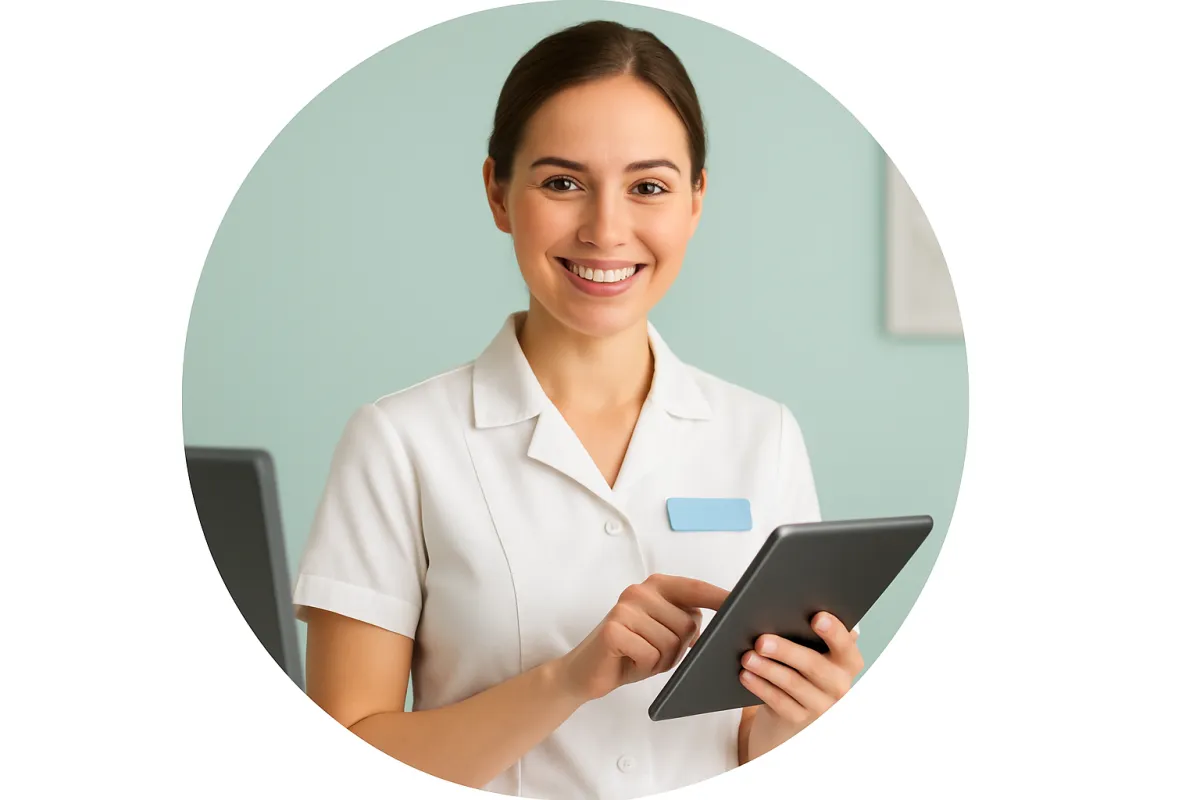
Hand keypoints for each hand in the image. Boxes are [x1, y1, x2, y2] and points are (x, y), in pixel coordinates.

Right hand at [553, 574, 728, 702]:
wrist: (586, 671)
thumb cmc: (631, 652)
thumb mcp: (664, 634)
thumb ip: (687, 622)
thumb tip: (723, 625)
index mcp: (655, 586)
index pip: (695, 588)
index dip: (720, 597)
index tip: (744, 603)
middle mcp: (640, 591)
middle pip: (688, 624)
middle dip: (678, 648)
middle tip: (654, 651)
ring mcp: (625, 608)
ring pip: (672, 643)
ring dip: (661, 660)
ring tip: (640, 656)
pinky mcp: (614, 629)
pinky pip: (651, 655)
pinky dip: (645, 666)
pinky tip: (629, 661)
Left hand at [741, 612, 864, 759]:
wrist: (794, 711)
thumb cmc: (802, 667)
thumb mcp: (813, 651)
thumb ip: (809, 632)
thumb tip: (789, 610)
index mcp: (847, 662)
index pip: (845, 645)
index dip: (834, 632)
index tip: (817, 617)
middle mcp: (840, 685)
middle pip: (814, 665)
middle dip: (786, 651)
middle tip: (761, 640)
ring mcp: (821, 706)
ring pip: (792, 684)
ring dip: (767, 669)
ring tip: (747, 657)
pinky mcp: (799, 720)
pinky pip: (778, 702)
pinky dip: (760, 686)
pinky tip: (746, 675)